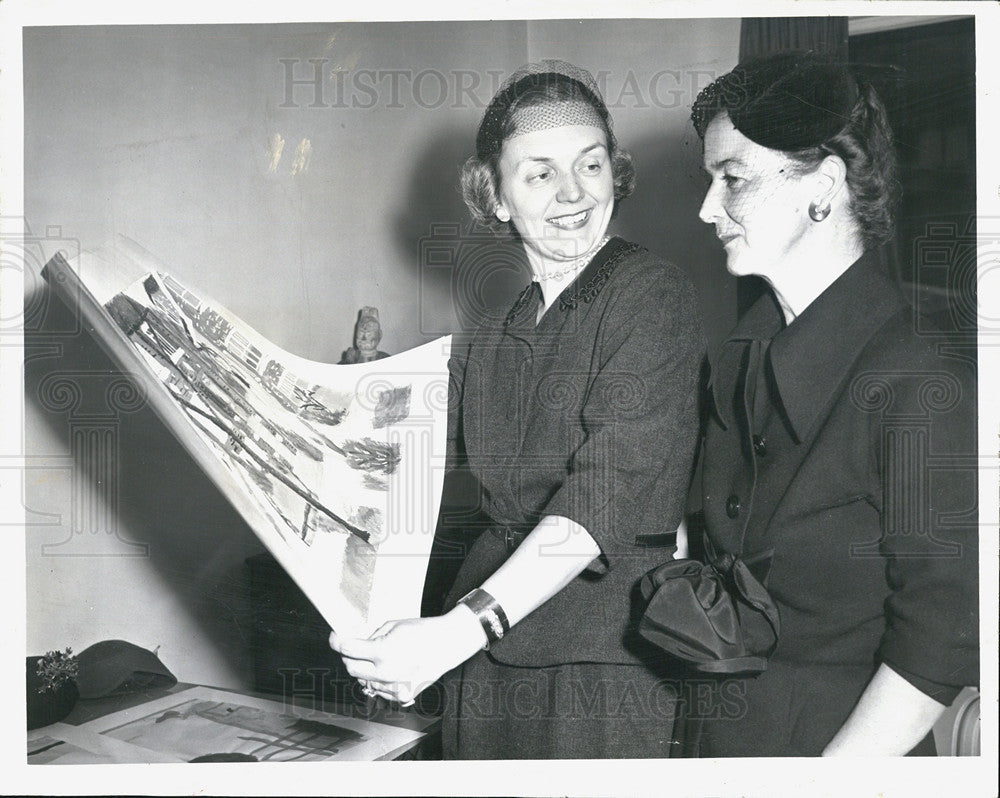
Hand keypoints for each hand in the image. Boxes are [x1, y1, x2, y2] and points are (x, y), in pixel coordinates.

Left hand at [329, 607, 485, 704]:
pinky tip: (390, 669)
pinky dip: (379, 681)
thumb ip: (371, 637)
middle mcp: (386, 673)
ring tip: (380, 658)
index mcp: (383, 652)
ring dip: (366, 670)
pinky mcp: (402, 696)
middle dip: (350, 657)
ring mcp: (394, 687)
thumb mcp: (393, 625)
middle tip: (355, 648)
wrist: (448, 645)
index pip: (348, 649)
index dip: (337, 642)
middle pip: (351, 669)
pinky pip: (379, 690)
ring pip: (364, 682)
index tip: (335, 639)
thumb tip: (356, 644)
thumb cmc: (424, 632)